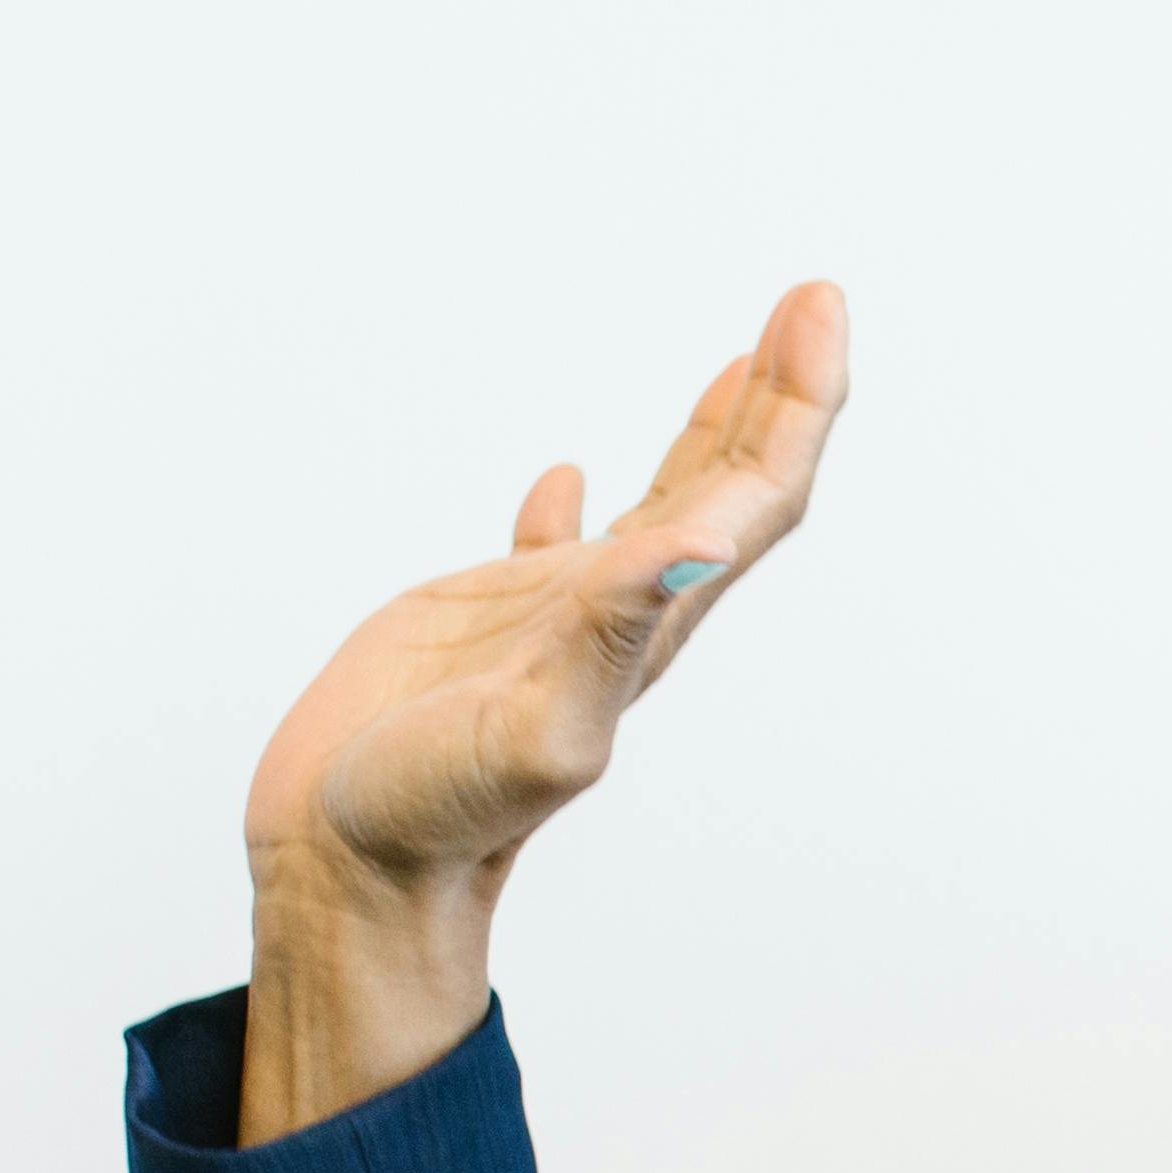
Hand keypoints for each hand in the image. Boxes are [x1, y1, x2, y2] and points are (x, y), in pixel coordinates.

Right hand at [231, 278, 846, 1143]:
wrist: (358, 873)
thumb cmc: (437, 818)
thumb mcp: (537, 726)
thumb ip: (612, 633)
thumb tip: (692, 547)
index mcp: (648, 629)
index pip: (753, 501)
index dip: (794, 407)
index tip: (814, 309)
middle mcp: (622, 618)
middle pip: (732, 491)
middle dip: (779, 398)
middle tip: (811, 298)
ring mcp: (558, 624)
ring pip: (659, 509)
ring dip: (709, 435)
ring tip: (747, 357)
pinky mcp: (485, 632)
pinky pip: (550, 555)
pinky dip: (576, 508)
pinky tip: (571, 477)